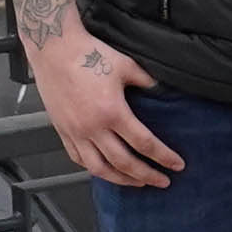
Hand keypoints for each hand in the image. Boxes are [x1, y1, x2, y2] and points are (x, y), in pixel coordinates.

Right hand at [33, 26, 183, 188]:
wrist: (53, 49)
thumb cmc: (89, 54)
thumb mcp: (127, 66)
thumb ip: (148, 82)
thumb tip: (162, 91)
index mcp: (112, 112)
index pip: (144, 144)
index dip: (163, 157)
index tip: (177, 166)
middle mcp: (92, 127)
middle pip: (123, 163)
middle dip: (146, 176)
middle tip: (162, 182)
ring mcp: (74, 131)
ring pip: (98, 168)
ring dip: (120, 179)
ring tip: (137, 182)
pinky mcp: (61, 130)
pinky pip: (77, 158)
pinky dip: (93, 168)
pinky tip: (105, 170)